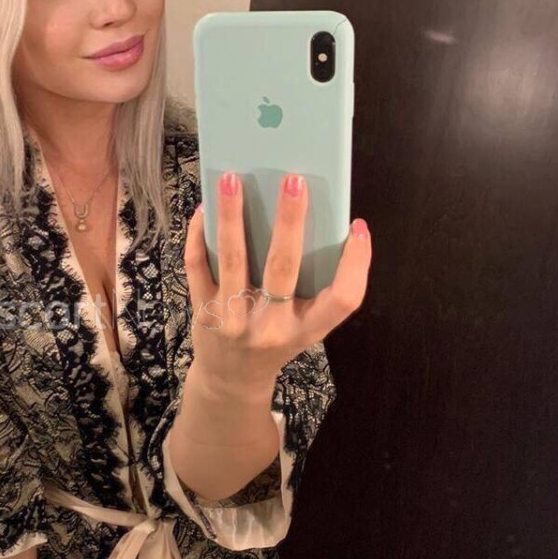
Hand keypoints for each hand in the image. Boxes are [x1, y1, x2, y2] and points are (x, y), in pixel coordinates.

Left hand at [183, 171, 371, 397]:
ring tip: (233, 179)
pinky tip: (204, 210)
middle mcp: (272, 326)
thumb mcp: (304, 325)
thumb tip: (323, 223)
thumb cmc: (276, 340)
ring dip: (232, 216)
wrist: (231, 379)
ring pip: (233, 259)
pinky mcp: (203, 312)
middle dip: (290, 222)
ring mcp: (234, 320)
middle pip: (284, 268)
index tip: (358, 228)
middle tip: (294, 181)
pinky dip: (199, 235)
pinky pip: (198, 266)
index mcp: (307, 328)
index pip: (342, 299)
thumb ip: (314, 288)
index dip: (356, 264)